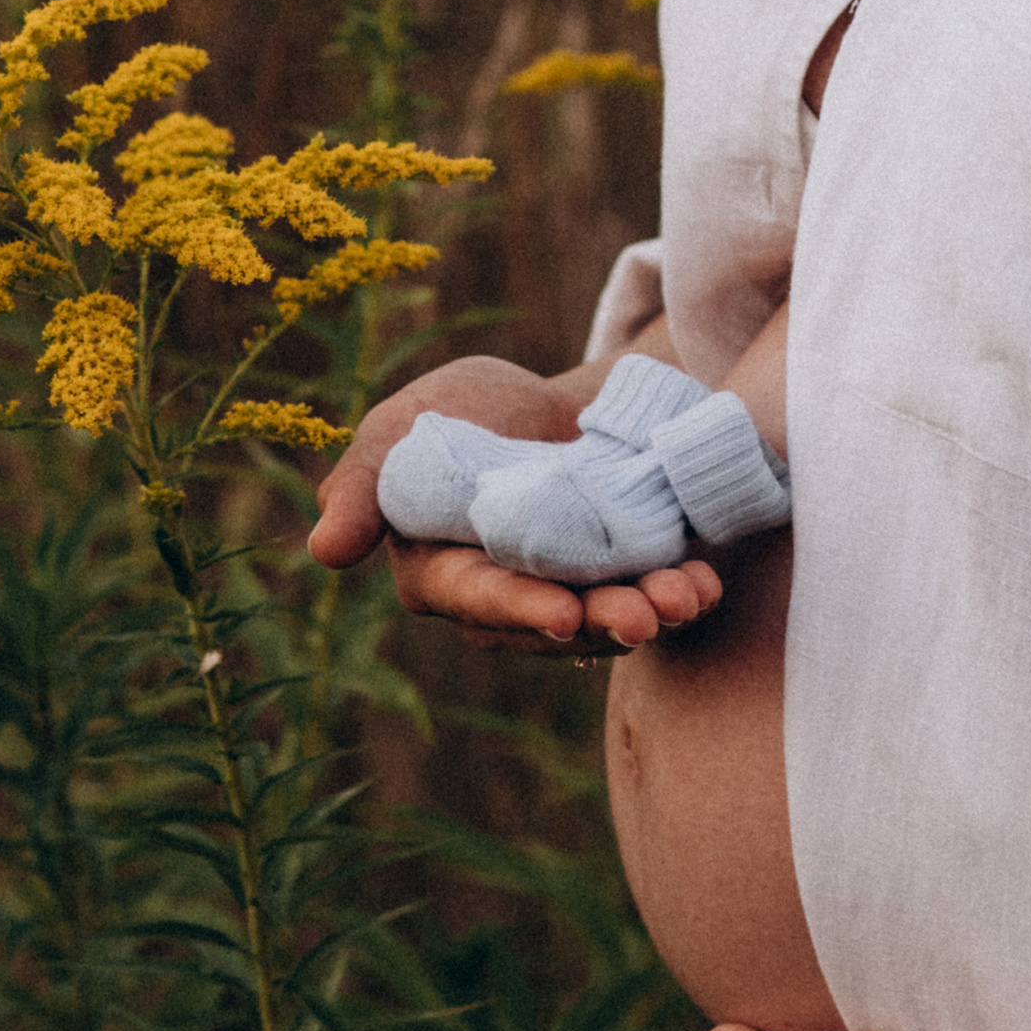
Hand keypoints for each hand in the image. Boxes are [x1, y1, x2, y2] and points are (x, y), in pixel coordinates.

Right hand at [307, 355, 726, 651]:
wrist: (554, 405)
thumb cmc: (462, 413)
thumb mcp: (401, 428)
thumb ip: (363, 483)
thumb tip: (325, 549)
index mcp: (441, 573)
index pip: (474, 597)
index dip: (517, 607)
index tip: (563, 611)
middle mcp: (505, 603)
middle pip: (548, 624)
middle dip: (599, 621)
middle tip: (643, 614)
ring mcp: (570, 599)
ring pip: (605, 623)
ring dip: (648, 614)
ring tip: (687, 595)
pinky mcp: (624, 586)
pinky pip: (650, 603)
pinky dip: (681, 595)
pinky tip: (705, 581)